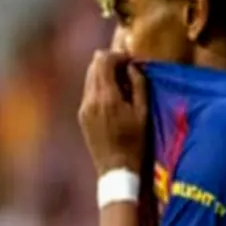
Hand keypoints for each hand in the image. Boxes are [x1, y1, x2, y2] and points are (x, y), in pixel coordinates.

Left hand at [78, 50, 147, 174]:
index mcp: (106, 97)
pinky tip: (114, 99)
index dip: (118, 55)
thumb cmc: (136, 142)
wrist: (116, 169)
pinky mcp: (82, 115)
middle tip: (127, 71)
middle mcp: (90, 99)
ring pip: (90, 77)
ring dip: (104, 74)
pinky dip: (100, 87)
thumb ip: (138, 84)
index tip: (131, 62)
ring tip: (122, 85)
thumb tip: (132, 66)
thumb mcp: (143, 113)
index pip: (104, 60)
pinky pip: (89, 91)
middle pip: (94, 65)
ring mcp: (83, 107)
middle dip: (110, 62)